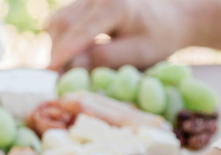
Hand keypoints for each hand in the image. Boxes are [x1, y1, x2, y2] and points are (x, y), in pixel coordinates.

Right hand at [46, 0, 189, 69]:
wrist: (172, 17)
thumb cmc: (159, 38)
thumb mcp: (138, 53)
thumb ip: (105, 58)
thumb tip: (72, 65)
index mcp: (113, 5)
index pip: (79, 32)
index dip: (62, 55)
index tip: (48, 74)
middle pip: (62, 24)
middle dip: (56, 53)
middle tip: (55, 80)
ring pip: (59, 20)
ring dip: (56, 46)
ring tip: (63, 71)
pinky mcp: (86, 2)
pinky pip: (65, 19)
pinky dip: (63, 40)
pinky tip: (71, 58)